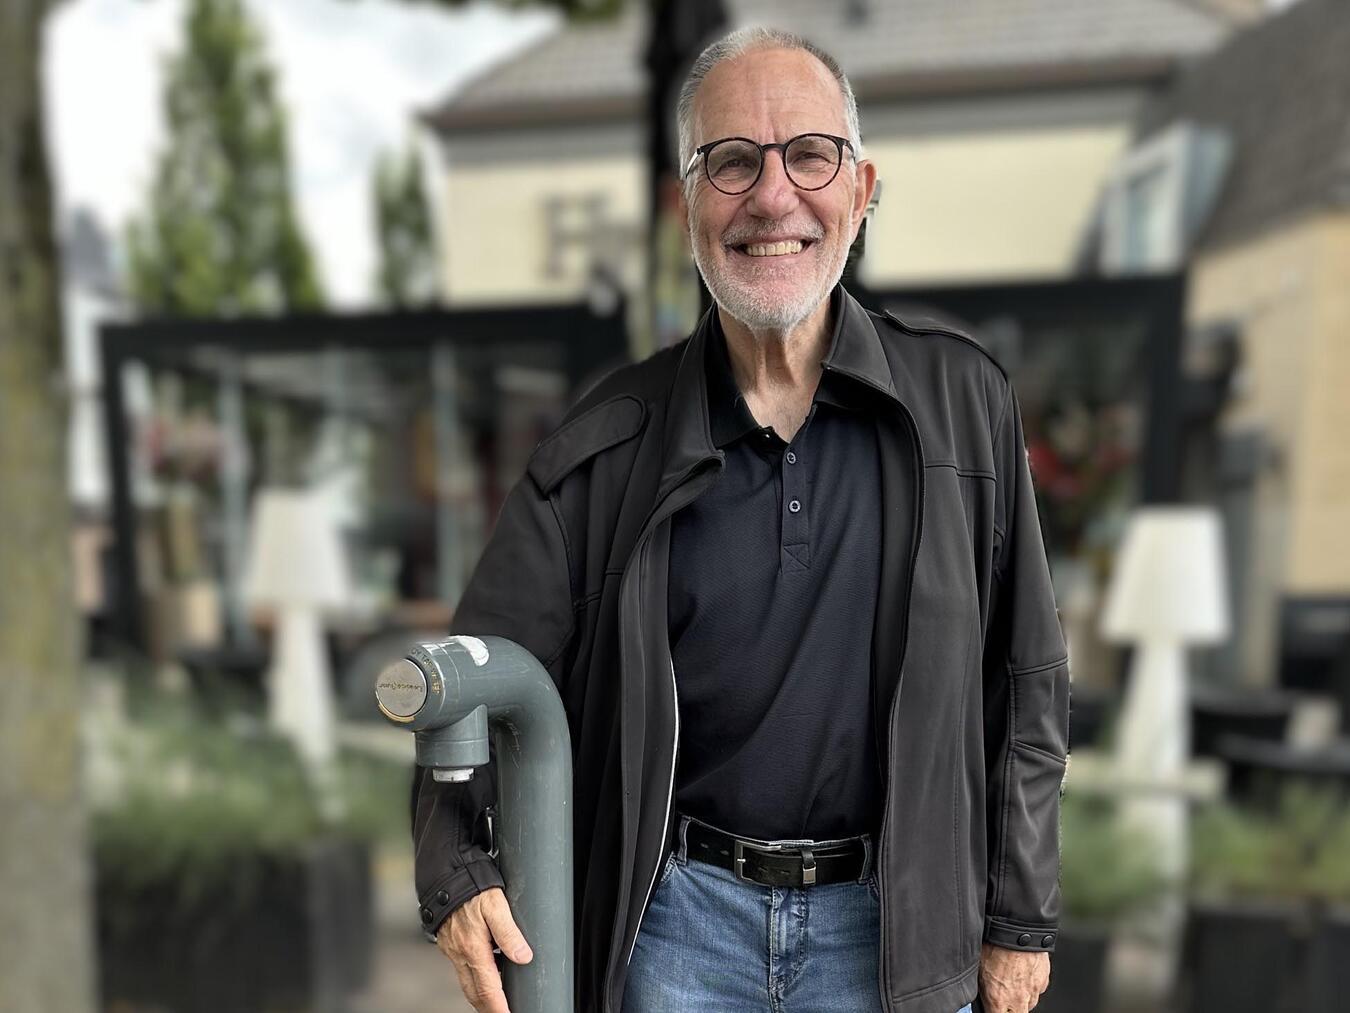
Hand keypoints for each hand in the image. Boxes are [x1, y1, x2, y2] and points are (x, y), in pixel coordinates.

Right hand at [434, 887, 533, 1012]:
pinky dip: (473, 978)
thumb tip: (523, 957)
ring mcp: (452, 949)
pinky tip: (483, 973)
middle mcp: (460, 953)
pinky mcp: (449, 942)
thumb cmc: (471, 887)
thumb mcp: (496, 905)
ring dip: (480, 995)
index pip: (488, 989)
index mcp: (473, 948)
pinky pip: (461, 968)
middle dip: (488, 1007)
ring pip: (466, 982)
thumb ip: (509, 932)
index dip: (499, 1007)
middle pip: (474, 992)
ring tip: (495, 1000)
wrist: (445, 875)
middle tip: (502, 1012)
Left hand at [978, 942, 1049, 1012]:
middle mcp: (1018, 999)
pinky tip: (1022, 972)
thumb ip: (981, 986)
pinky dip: (1030, 984)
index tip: (991, 1007)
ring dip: (1020, 998)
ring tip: (1011, 981)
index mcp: (998, 999)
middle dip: (1010, 1010)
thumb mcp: (978, 966)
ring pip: (1029, 1004)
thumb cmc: (995, 943)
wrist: (1017, 928)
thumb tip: (979, 990)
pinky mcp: (1044, 980)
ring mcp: (1033, 990)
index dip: (993, 1011)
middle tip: (1003, 998)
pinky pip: (1037, 989)